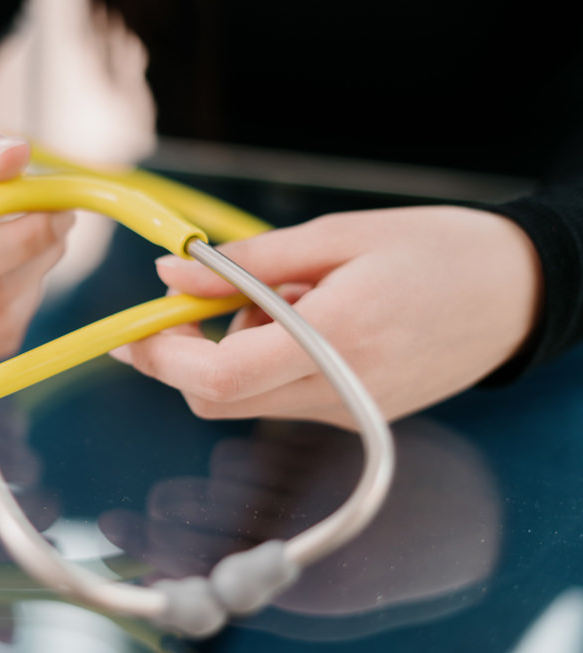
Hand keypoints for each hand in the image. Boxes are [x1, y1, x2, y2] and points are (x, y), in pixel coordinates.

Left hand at [110, 206, 541, 427]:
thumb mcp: (337, 235)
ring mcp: (346, 412)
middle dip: (186, 355)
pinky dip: (264, 362)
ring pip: (244, 402)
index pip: (219, 378)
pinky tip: (304, 320)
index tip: (136, 328)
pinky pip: (279, 399)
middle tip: (207, 295)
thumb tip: (171, 272)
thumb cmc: (436, 250)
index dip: (163, 357)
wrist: (517, 294)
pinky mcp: (352, 416)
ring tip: (285, 295)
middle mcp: (339, 390)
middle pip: (217, 401)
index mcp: (337, 337)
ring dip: (230, 353)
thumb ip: (246, 261)